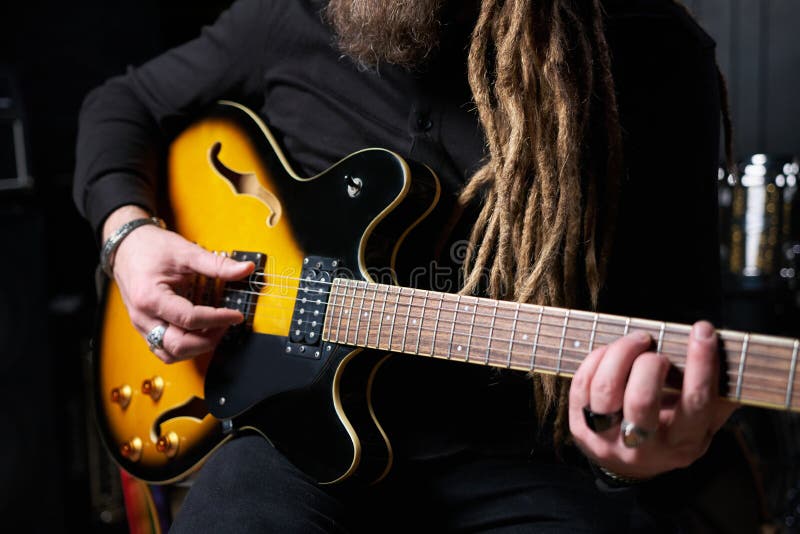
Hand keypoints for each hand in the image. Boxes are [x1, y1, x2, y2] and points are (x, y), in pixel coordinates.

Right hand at [105, 206, 253, 362]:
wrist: (126, 246)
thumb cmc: (151, 247)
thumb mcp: (186, 252)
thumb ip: (217, 264)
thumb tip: (246, 269)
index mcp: (150, 298)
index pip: (189, 319)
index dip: (217, 319)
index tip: (236, 315)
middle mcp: (143, 317)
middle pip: (178, 345)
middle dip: (208, 339)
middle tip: (227, 323)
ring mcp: (142, 325)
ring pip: (171, 354)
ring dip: (197, 347)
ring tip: (216, 328)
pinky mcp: (146, 328)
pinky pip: (165, 349)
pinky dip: (186, 346)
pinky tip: (201, 332)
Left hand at [568, 321, 737, 479]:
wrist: (630, 465)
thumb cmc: (672, 431)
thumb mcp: (703, 423)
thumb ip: (719, 395)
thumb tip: (733, 355)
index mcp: (684, 444)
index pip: (695, 402)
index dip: (701, 363)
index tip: (703, 331)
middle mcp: (644, 447)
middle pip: (641, 399)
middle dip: (649, 363)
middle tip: (654, 346)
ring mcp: (608, 439)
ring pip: (606, 389)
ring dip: (620, 353)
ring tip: (636, 340)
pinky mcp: (580, 428)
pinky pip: (583, 384)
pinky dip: (597, 358)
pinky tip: (611, 351)